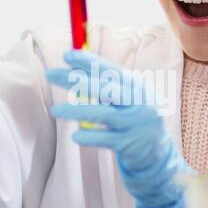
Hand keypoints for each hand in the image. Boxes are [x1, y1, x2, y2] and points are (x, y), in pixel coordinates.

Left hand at [46, 50, 190, 207]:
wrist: (157, 152)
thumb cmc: (132, 118)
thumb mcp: (126, 99)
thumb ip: (105, 86)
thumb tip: (72, 70)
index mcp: (136, 87)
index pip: (110, 70)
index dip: (88, 62)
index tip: (66, 55)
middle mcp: (138, 102)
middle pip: (104, 88)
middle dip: (75, 80)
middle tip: (50, 74)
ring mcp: (134, 124)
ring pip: (103, 114)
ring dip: (76, 111)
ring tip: (54, 110)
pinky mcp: (129, 144)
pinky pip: (106, 139)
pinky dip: (90, 137)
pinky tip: (74, 136)